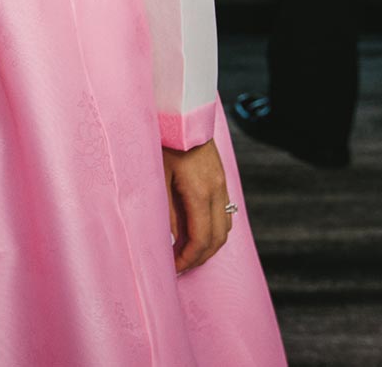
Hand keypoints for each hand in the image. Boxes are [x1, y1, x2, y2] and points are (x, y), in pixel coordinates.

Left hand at [164, 141, 232, 272]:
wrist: (181, 112)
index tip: (173, 268)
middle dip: (200, 257)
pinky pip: (223, 212)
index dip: (188, 258)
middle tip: (180, 266)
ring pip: (224, 226)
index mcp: (200, 192)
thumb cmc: (163, 142)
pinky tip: (196, 230)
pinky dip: (213, 228)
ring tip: (187, 252)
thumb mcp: (157, 177)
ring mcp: (221, 183)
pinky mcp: (220, 178)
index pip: (201, 239)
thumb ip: (165, 210)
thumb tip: (170, 240)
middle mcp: (216, 190)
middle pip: (218, 238)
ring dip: (209, 244)